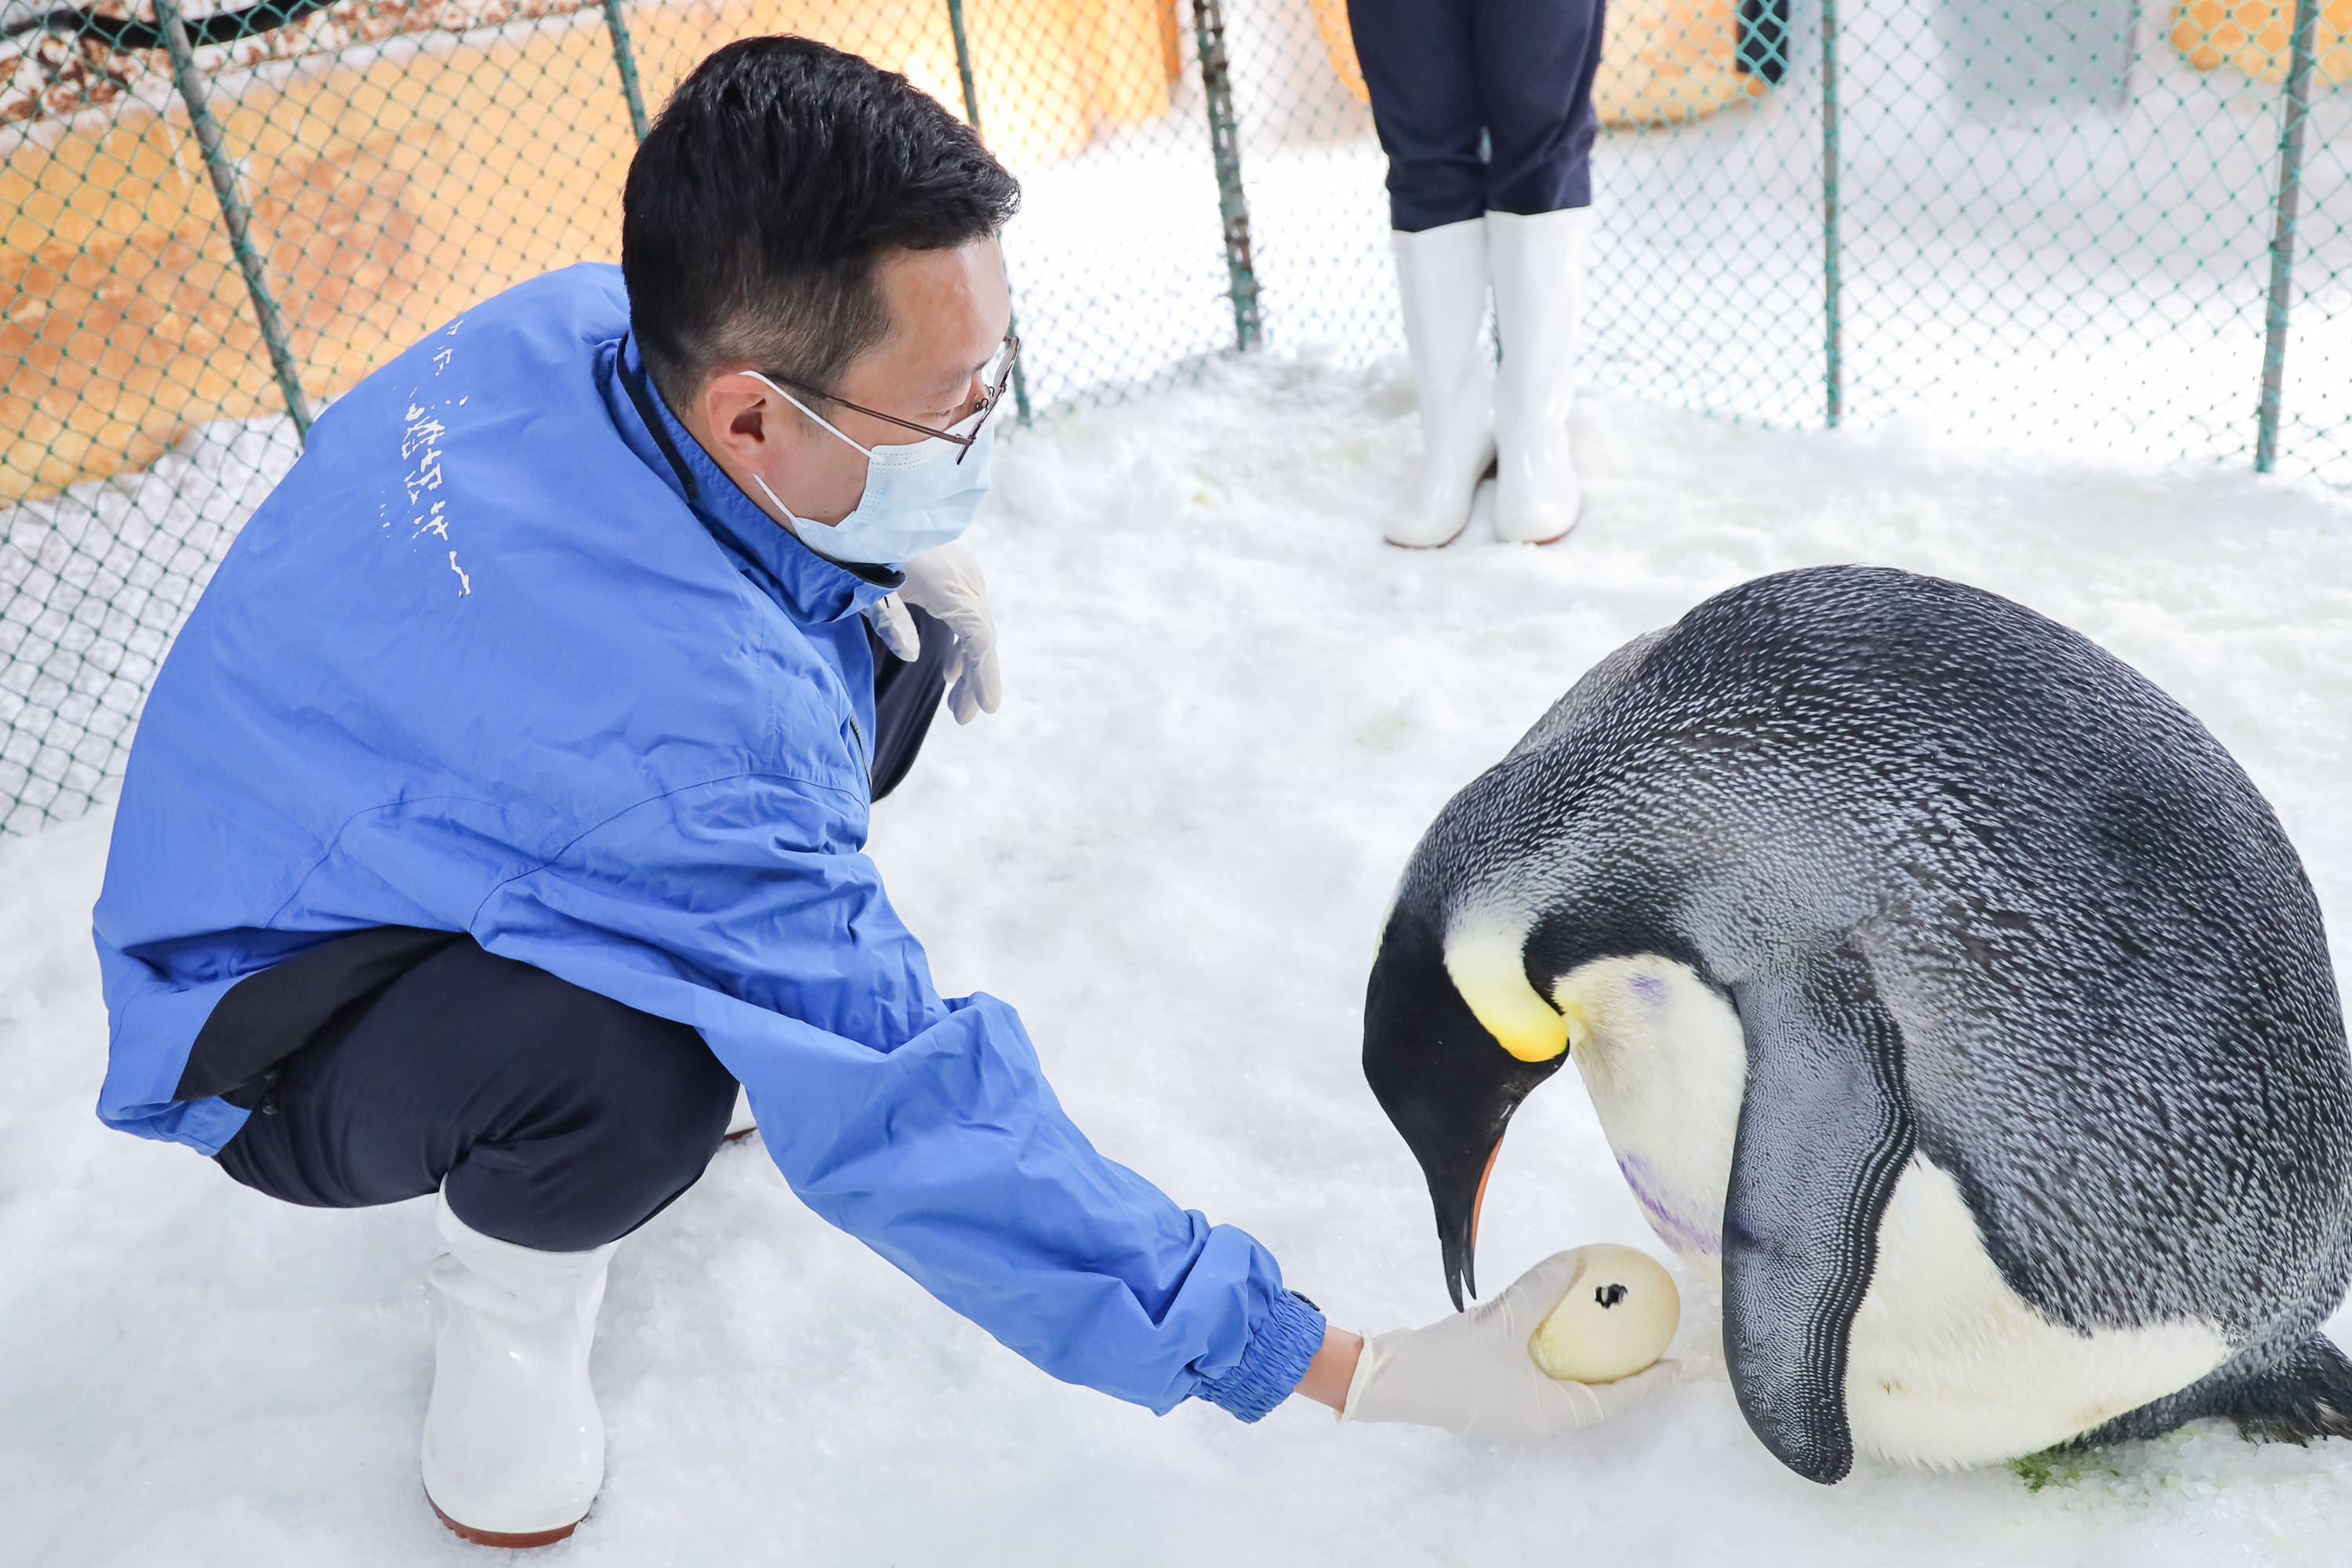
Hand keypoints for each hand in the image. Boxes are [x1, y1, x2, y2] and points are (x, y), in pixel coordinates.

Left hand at [874, 542, 1001, 723]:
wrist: (871, 505)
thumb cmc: (866, 547)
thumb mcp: (872, 590)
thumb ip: (892, 623)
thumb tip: (912, 657)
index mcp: (951, 589)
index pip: (979, 640)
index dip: (985, 676)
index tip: (988, 708)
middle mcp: (966, 582)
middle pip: (981, 639)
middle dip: (975, 681)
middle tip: (963, 718)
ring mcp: (964, 576)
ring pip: (976, 629)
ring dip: (968, 667)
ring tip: (956, 704)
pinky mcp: (955, 575)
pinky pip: (967, 616)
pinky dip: (961, 645)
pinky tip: (950, 671)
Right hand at [1337, 1251, 1679, 1438]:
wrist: (1387, 1379)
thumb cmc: (1449, 1363)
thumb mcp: (1501, 1322)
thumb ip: (1541, 1289)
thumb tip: (1577, 1259)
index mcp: (1548, 1414)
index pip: (1614, 1402)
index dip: (1649, 1385)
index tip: (1678, 1366)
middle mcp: (1537, 1416)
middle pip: (1596, 1397)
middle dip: (1626, 1374)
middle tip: (1652, 1343)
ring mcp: (1514, 1406)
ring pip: (1568, 1385)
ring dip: (1592, 1362)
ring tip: (1615, 1332)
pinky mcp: (1493, 1390)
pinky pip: (1541, 1370)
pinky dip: (1558, 1349)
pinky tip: (1558, 1318)